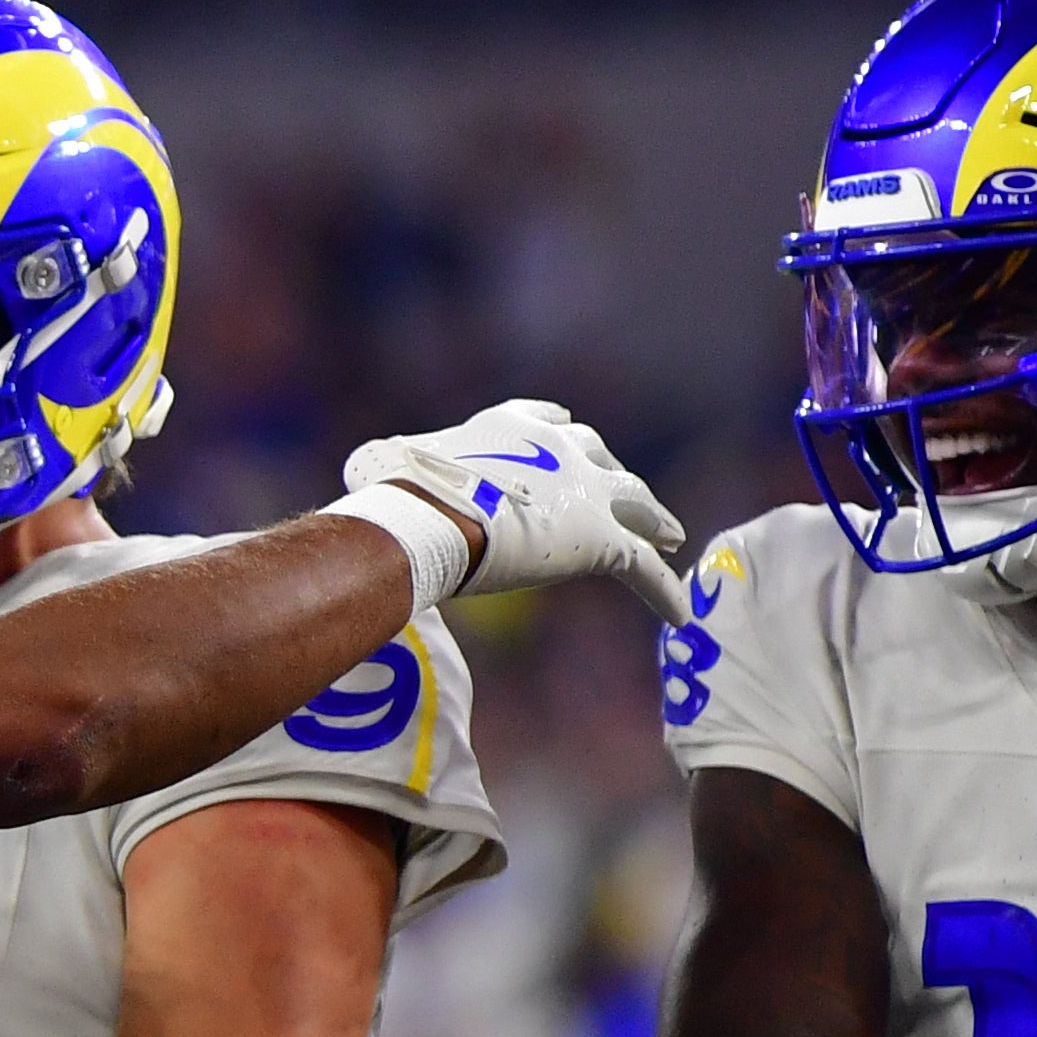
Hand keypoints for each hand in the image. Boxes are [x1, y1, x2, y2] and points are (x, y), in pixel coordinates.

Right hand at [345, 399, 689, 622]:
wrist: (431, 516)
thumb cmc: (395, 493)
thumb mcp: (381, 466)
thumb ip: (387, 472)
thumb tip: (356, 485)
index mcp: (506, 426)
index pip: (544, 419)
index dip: (556, 428)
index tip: (566, 426)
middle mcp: (556, 447)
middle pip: (598, 456)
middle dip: (611, 474)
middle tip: (626, 495)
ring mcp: (585, 491)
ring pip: (636, 503)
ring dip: (653, 518)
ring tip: (671, 535)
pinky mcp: (602, 539)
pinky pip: (643, 568)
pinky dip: (664, 591)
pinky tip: (680, 616)